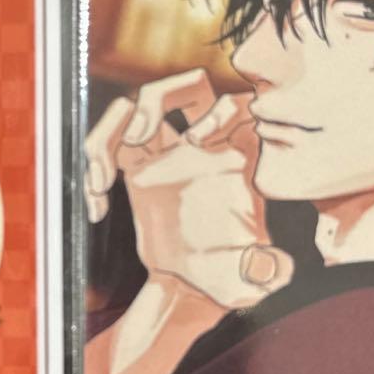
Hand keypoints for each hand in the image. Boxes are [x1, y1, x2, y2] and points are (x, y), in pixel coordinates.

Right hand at [84, 68, 293, 308]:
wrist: (192, 285)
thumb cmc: (228, 276)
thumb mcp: (252, 278)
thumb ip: (267, 272)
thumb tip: (279, 265)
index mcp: (237, 160)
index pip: (235, 106)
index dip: (217, 112)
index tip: (197, 141)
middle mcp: (202, 148)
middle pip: (185, 88)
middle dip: (155, 99)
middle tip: (138, 135)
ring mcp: (167, 155)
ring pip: (136, 109)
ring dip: (109, 129)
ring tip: (102, 181)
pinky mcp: (136, 170)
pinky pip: (108, 145)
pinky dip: (94, 168)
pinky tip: (96, 208)